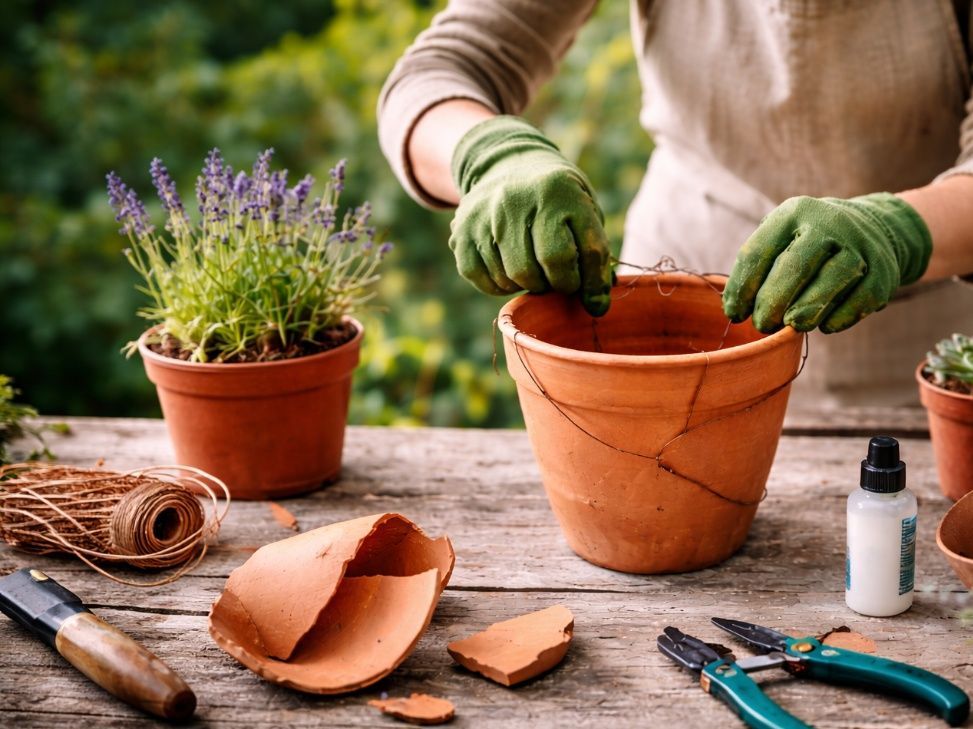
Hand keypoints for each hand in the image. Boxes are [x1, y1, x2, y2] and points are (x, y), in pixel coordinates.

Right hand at [449, 116, 613, 315]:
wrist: (510, 165)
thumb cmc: (559, 201)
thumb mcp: (585, 212)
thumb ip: (595, 257)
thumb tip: (596, 306)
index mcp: (555, 191)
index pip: (568, 254)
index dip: (582, 283)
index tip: (587, 291)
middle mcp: (514, 199)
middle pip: (534, 271)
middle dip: (553, 285)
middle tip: (558, 278)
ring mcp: (482, 215)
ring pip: (508, 278)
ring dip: (527, 286)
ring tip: (537, 270)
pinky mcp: (461, 232)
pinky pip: (482, 279)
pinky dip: (501, 286)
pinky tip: (512, 272)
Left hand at [722, 193, 931, 332]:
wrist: (874, 227)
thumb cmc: (808, 243)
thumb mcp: (782, 238)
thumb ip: (758, 269)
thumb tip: (735, 310)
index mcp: (793, 212)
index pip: (757, 253)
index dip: (741, 289)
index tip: (734, 314)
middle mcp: (828, 223)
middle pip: (793, 268)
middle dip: (771, 303)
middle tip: (762, 324)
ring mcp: (859, 245)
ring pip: (829, 283)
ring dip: (805, 311)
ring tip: (791, 325)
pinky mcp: (883, 270)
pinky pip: (858, 300)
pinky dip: (838, 318)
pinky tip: (824, 325)